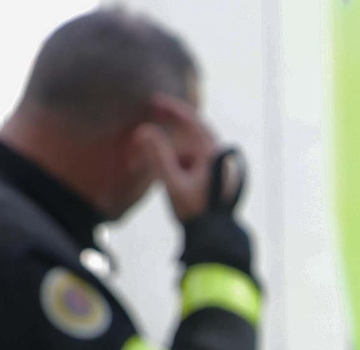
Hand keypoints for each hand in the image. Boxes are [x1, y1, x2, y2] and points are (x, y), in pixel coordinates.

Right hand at [132, 94, 223, 221]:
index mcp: (214, 156)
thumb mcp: (174, 184)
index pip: (194, 122)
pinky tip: (154, 165)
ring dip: (167, 148)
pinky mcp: (210, 179)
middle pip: (191, 133)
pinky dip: (173, 160)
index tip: (153, 100)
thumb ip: (159, 157)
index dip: (173, 109)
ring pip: (188, 149)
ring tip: (141, 153)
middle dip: (168, 124)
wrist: (214, 239)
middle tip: (150, 112)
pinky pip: (190, 162)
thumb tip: (145, 131)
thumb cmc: (197, 213)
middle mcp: (218, 159)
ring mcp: (215, 169)